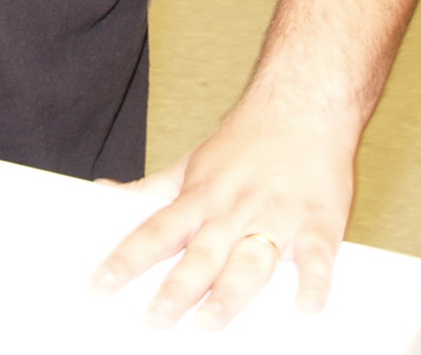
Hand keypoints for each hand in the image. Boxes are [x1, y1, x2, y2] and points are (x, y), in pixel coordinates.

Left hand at [90, 97, 357, 330]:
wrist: (306, 99)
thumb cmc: (247, 142)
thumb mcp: (192, 164)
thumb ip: (151, 189)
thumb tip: (103, 192)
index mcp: (201, 198)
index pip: (155, 231)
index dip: (126, 259)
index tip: (100, 286)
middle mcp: (235, 210)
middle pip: (202, 253)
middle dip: (179, 287)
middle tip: (156, 318)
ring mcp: (277, 216)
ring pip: (251, 260)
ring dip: (232, 292)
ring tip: (211, 321)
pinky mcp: (320, 220)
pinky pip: (317, 255)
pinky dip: (314, 280)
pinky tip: (307, 306)